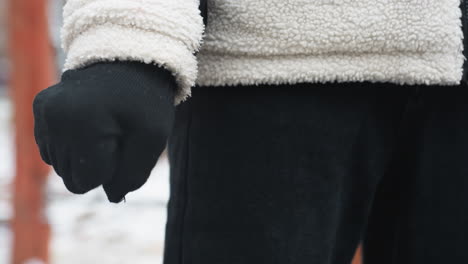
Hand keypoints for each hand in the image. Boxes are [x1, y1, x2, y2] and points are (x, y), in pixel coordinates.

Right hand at [33, 61, 175, 201]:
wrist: (131, 60)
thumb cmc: (146, 101)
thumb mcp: (153, 137)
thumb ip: (134, 174)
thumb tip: (112, 197)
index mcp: (83, 123)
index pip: (88, 180)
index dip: (113, 169)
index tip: (126, 141)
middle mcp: (55, 116)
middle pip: (71, 176)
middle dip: (98, 164)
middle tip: (117, 133)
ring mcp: (44, 111)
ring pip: (60, 166)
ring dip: (85, 156)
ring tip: (104, 126)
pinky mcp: (41, 107)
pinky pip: (51, 149)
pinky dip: (72, 146)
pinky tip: (90, 125)